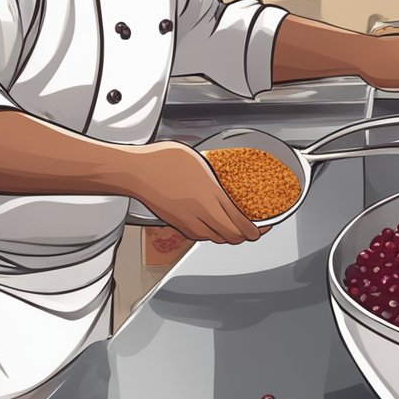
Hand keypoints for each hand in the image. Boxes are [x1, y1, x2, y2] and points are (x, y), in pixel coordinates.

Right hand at [125, 141, 263, 244]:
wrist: (136, 173)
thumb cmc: (162, 161)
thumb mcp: (199, 160)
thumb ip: (215, 173)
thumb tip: (225, 177)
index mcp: (211, 194)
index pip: (240, 221)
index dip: (256, 229)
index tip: (263, 227)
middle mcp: (201, 212)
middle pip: (231, 237)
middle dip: (245, 236)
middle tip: (253, 230)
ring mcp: (188, 221)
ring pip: (215, 239)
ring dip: (228, 236)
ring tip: (234, 227)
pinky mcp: (177, 225)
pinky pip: (199, 236)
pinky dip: (210, 234)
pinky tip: (212, 224)